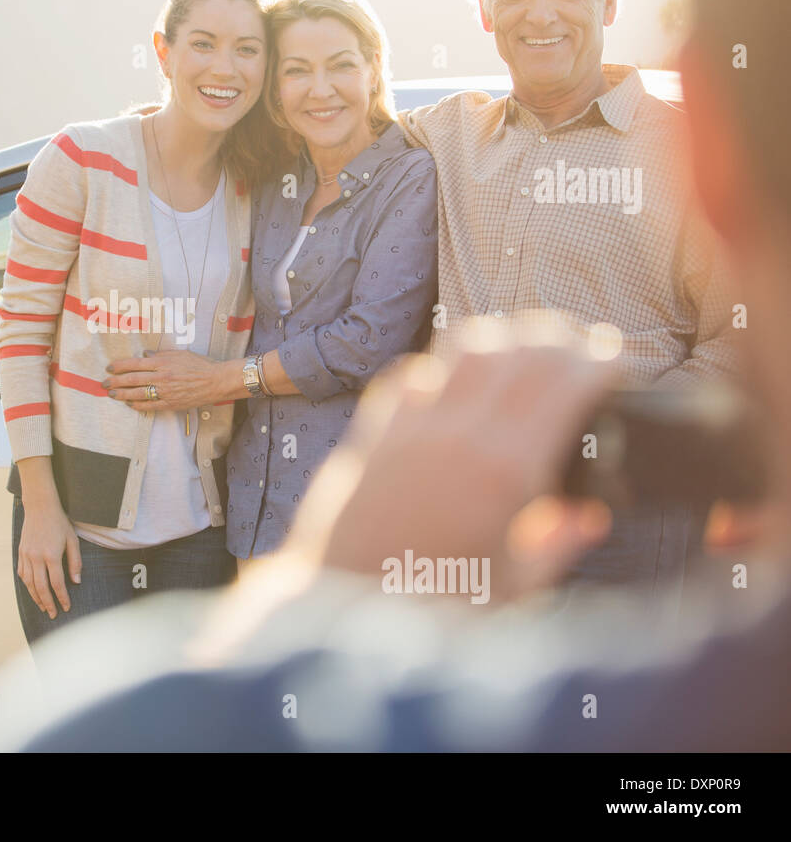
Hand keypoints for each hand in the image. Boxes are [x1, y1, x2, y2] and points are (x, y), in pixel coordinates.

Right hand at [16, 499, 81, 618]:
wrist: (40, 507)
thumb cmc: (59, 523)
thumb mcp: (72, 540)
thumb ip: (75, 562)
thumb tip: (76, 582)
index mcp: (51, 555)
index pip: (57, 584)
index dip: (62, 598)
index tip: (67, 607)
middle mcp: (36, 557)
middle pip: (41, 588)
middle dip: (48, 603)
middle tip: (53, 614)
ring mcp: (26, 555)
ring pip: (29, 583)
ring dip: (36, 597)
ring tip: (43, 607)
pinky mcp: (20, 552)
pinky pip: (22, 574)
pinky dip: (27, 585)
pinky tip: (33, 591)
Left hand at [102, 350, 231, 411]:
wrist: (215, 381)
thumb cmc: (200, 365)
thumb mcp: (180, 354)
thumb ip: (161, 355)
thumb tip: (144, 356)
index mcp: (163, 362)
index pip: (134, 364)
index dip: (119, 366)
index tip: (109, 368)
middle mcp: (161, 377)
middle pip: (132, 379)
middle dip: (115, 382)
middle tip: (104, 383)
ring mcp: (165, 392)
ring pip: (138, 394)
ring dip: (122, 394)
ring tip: (112, 394)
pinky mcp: (170, 403)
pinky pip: (149, 406)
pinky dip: (137, 405)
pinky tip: (129, 404)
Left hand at [287, 333, 618, 603]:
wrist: (339, 617)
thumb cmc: (430, 615)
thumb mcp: (511, 593)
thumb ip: (554, 548)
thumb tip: (588, 520)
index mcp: (506, 472)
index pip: (565, 382)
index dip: (599, 361)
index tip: (617, 362)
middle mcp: (457, 436)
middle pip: (519, 350)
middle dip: (560, 337)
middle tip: (580, 345)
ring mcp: (408, 430)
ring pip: (461, 346)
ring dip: (500, 338)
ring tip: (523, 348)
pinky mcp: (369, 436)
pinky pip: (408, 375)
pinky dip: (438, 365)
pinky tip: (451, 378)